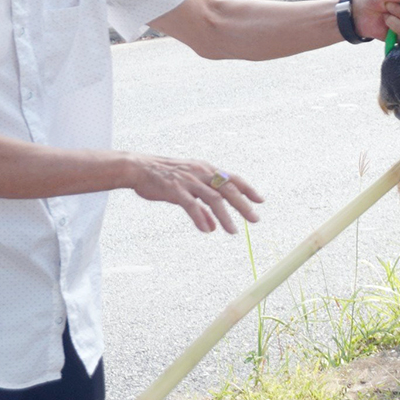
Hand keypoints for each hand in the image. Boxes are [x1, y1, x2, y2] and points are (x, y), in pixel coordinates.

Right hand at [129, 155, 262, 233]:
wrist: (139, 168)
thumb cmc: (164, 178)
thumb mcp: (187, 189)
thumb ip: (202, 207)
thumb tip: (213, 227)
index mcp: (206, 169)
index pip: (233, 178)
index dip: (248, 189)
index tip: (260, 200)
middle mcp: (201, 173)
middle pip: (228, 189)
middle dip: (243, 205)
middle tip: (255, 219)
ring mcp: (189, 181)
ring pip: (213, 199)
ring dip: (225, 216)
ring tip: (233, 232)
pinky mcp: (175, 189)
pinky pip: (191, 205)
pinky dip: (200, 218)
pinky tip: (207, 230)